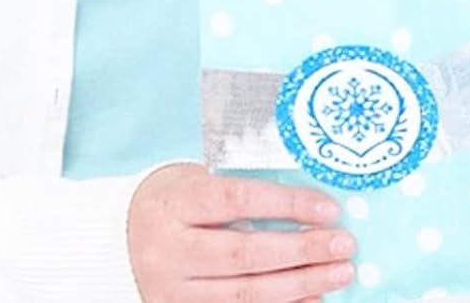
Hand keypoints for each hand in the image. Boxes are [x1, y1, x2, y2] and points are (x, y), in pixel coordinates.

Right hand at [127, 162, 356, 302]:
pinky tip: (313, 297)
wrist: (125, 235)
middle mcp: (167, 251)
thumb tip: (312, 201)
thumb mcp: (203, 178)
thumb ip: (246, 188)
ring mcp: (170, 292)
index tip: (329, 208)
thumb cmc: (180, 197)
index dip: (287, 205)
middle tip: (344, 245)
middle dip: (302, 252)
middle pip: (244, 254)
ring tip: (339, 273)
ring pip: (244, 293)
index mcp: (175, 203)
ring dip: (300, 285)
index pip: (239, 200)